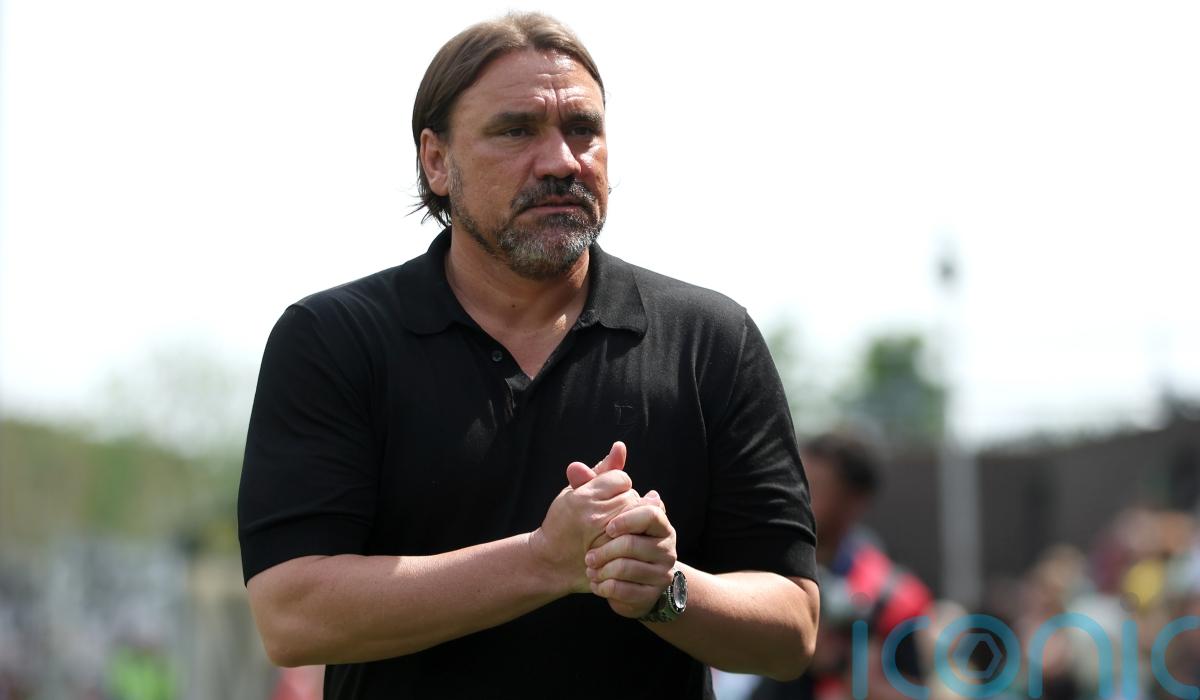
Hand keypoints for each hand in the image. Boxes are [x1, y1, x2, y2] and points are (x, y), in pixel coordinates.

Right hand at [529, 442, 639, 594]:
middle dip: (624, 500)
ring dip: (629, 516)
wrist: (551, 560)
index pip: (621, 478)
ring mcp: (604, 536)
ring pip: (635, 514)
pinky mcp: (611, 552)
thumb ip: (601, 470)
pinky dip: (631, 534)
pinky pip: (635, 535)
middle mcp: (595, 516)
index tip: (605, 494)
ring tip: (614, 523)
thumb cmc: (563, 520)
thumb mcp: (576, 490)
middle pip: (631, 496)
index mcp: (583, 497)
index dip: (615, 484)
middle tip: (609, 511)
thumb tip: (621, 446)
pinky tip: (619, 537)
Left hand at [585, 489, 677, 618]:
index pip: (651, 513)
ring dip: (602, 570)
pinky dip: (606, 588)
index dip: (627, 520)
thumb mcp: (601, 504)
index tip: (607, 528)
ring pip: (628, 569)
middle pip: (634, 545)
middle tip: (588, 555)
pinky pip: (627, 592)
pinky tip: (598, 584)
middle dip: (604, 551)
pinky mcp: (651, 596)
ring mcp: (662, 573)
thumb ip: (604, 478)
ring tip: (590, 569)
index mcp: (659, 522)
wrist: (616, 576)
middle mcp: (666, 548)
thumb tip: (617, 447)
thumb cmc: (607, 535)